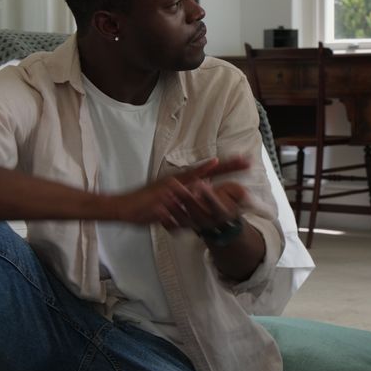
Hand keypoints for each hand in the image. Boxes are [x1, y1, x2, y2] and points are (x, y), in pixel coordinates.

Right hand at [105, 157, 250, 226]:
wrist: (123, 208)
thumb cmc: (143, 208)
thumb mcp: (167, 208)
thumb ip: (181, 206)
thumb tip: (190, 209)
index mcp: (181, 183)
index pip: (207, 174)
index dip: (225, 169)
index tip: (242, 163)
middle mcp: (180, 181)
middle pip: (209, 171)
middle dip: (229, 166)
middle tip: (248, 161)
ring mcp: (173, 185)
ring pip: (201, 174)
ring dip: (218, 168)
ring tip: (235, 162)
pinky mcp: (166, 191)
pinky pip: (183, 183)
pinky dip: (196, 175)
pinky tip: (208, 170)